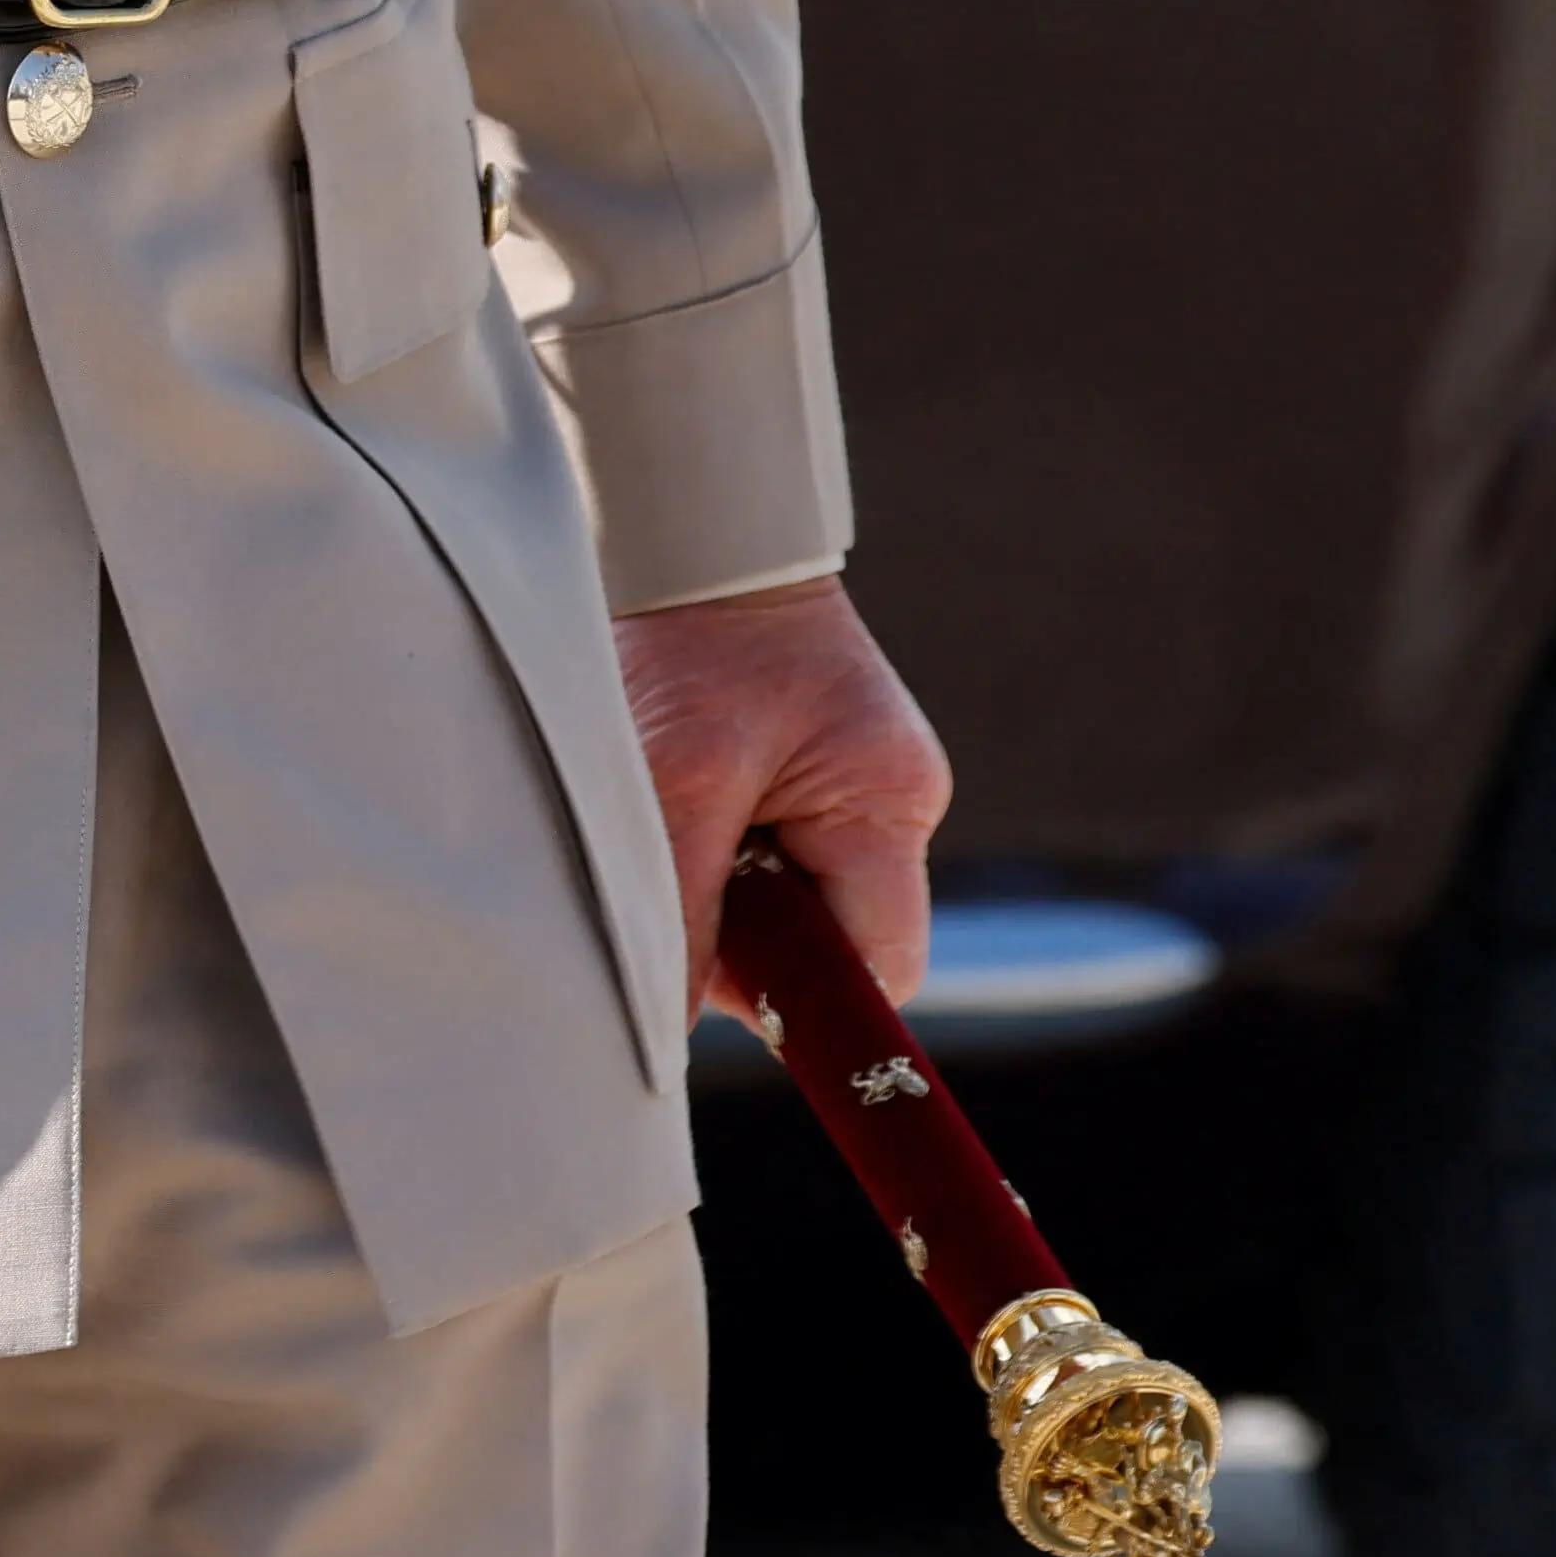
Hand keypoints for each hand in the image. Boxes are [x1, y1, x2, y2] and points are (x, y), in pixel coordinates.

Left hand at [621, 572, 953, 1022]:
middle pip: (831, 944)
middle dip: (747, 940)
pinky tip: (677, 806)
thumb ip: (682, 912)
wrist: (680, 530)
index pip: (881, 965)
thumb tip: (666, 1025)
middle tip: (675, 881)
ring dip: (720, 895)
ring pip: (786, 908)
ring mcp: (849, 791)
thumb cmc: (688, 634)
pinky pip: (764, 860)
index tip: (728, 987)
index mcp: (889, 803)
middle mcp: (888, 805)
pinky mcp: (805, 778)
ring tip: (667, 820)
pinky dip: (714, 855)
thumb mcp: (677, 776)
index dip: (811, 998)